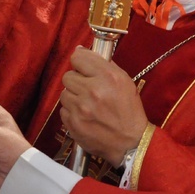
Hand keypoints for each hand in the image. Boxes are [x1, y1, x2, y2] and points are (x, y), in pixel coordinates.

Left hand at [60, 46, 148, 165]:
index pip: (77, 57)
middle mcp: (93, 90)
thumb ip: (104, 64)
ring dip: (73, 97)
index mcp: (108, 77)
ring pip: (64, 93)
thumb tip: (81, 50)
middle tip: (88, 90)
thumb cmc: (129, 111)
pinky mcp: (73, 123)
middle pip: (67, 76)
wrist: (131, 143)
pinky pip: (63, 110)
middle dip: (77, 82)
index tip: (84, 68)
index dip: (80, 63)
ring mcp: (81, 108)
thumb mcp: (125, 82)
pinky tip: (85, 116)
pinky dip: (72, 112)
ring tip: (88, 105)